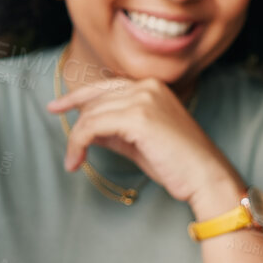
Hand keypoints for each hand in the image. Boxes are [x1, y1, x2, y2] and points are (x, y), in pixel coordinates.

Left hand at [46, 77, 241, 211]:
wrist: (205, 176)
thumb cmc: (176, 163)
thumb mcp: (138, 141)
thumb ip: (113, 130)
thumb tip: (85, 130)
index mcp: (151, 87)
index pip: (104, 86)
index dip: (77, 96)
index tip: (57, 106)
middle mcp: (146, 86)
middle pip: (94, 99)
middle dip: (75, 122)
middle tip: (64, 145)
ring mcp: (143, 99)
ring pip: (91, 114)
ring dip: (76, 140)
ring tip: (73, 161)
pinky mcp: (138, 117)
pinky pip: (93, 126)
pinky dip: (79, 143)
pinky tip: (77, 160)